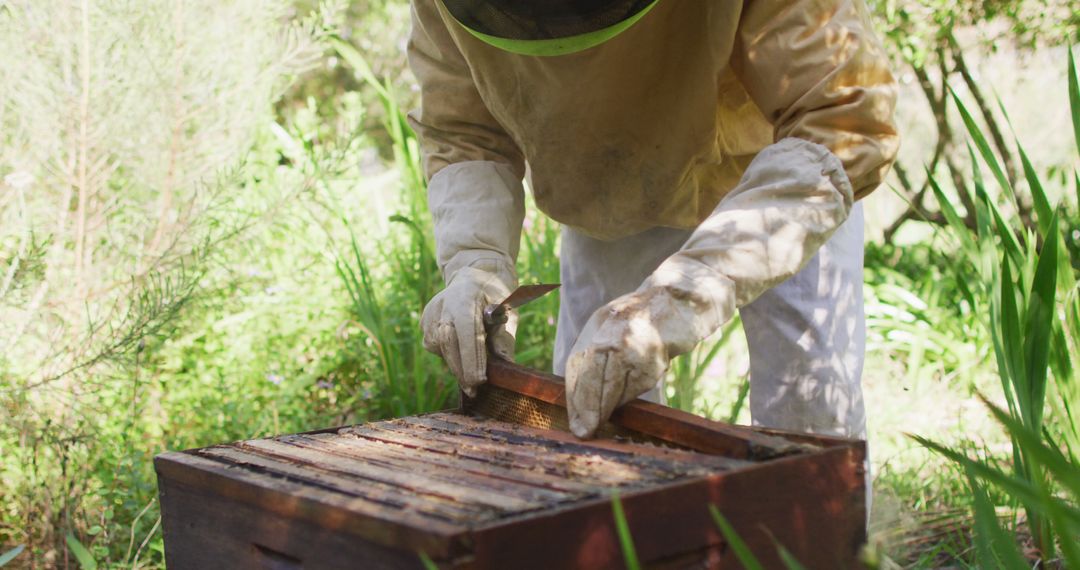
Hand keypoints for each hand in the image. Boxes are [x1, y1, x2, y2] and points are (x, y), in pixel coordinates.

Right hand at [421, 260, 516, 396]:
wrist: (474, 276)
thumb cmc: (496, 296)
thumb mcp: (509, 312)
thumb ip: (504, 337)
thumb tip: (505, 365)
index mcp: (466, 296)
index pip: (466, 330)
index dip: (471, 357)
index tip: (479, 380)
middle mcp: (443, 303)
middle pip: (447, 342)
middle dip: (461, 369)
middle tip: (473, 390)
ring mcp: (430, 312)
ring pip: (438, 347)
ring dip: (454, 364)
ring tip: (469, 375)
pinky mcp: (424, 321)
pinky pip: (433, 346)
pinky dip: (447, 355)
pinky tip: (459, 355)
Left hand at [566, 275, 733, 437]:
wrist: (680, 300)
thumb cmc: (642, 315)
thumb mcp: (610, 323)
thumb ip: (594, 350)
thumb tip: (578, 389)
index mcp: (598, 323)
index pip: (577, 366)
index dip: (575, 397)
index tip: (575, 420)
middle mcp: (613, 334)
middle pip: (592, 379)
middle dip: (587, 408)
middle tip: (583, 431)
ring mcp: (635, 347)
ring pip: (614, 387)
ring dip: (605, 408)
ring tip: (596, 425)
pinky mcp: (656, 359)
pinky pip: (637, 386)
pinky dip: (628, 396)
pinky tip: (622, 403)